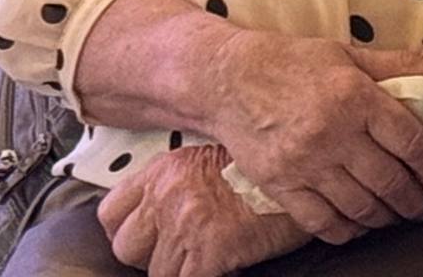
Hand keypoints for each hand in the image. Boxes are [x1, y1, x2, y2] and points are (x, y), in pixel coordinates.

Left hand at [98, 146, 310, 276]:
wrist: (310, 172)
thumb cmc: (268, 166)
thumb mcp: (214, 157)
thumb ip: (182, 181)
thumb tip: (165, 211)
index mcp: (166, 170)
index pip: (111, 212)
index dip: (124, 231)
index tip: (141, 239)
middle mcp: (168, 195)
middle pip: (126, 247)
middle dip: (148, 257)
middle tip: (175, 255)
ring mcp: (186, 224)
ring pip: (157, 273)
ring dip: (181, 271)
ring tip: (206, 260)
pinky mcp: (210, 250)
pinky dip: (204, 276)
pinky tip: (223, 267)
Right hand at [197, 28, 422, 242]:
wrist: (228, 80)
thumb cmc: (295, 62)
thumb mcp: (350, 54)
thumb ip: (401, 65)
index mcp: (357, 98)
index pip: (409, 142)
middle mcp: (333, 134)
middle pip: (388, 180)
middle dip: (415, 201)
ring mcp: (304, 163)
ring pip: (358, 205)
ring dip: (385, 218)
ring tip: (398, 217)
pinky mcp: (278, 184)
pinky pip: (319, 220)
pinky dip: (344, 231)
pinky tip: (357, 228)